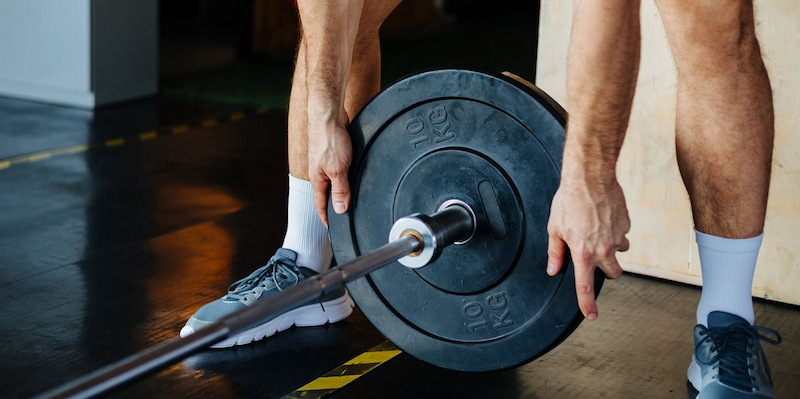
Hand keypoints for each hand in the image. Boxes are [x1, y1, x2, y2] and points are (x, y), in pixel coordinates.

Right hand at [308, 119, 352, 225]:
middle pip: (327, 194)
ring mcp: (325, 162)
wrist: (328, 114)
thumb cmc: (330, 139)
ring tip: (348, 200)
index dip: (326, 217)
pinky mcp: (333, 153)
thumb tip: (340, 210)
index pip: (321, 205)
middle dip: (334, 206)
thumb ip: (340, 190)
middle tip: (343, 217)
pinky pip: (338, 170)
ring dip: (340, 191)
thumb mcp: (338, 169)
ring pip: (333, 181)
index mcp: (318, 179)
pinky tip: (351, 177)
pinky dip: (343, 177)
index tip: (332, 229)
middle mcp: (319, 172)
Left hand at [546, 169, 629, 319]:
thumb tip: (553, 269)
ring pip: (620, 253)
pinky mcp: (626, 225)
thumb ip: (555, 252)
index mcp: (582, 253)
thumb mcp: (555, 228)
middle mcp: (603, 249)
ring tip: (598, 231)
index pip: (585, 286)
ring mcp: (617, 237)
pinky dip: (615, 231)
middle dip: (606, 271)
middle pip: (613, 274)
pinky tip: (604, 218)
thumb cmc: (570, 200)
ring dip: (612, 249)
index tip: (591, 314)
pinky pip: (623, 234)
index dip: (587, 304)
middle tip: (596, 258)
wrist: (591, 178)